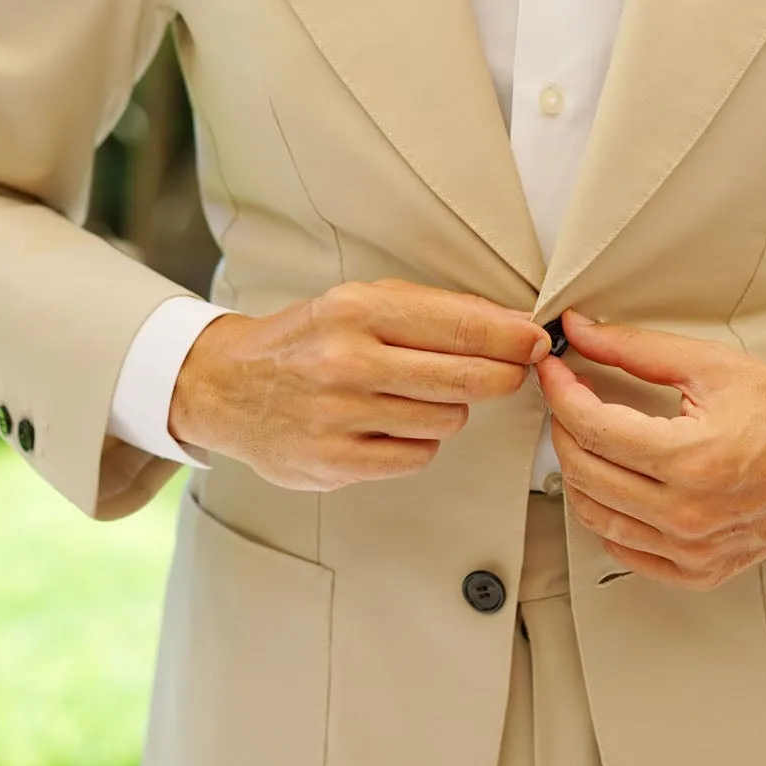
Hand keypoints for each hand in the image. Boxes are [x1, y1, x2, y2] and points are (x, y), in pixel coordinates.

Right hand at [169, 277, 551, 491]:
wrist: (227, 386)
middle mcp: (347, 362)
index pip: (460, 327)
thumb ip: (434, 312)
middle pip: (464, 379)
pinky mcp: (335, 462)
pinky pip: (417, 456)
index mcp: (356, 312)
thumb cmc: (307, 340)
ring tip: (415, 396)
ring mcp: (340, 416)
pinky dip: (416, 443)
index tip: (538, 343)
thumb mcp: (358, 303)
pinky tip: (390, 425)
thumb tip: (514, 328)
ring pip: (446, 420)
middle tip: (509, 373)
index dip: (512, 339)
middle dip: (501, 376)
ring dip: (447, 410)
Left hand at [533, 308, 765, 587]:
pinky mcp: (698, 571)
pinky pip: (625, 551)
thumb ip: (636, 349)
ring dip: (579, 473)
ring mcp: (692, 549)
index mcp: (692, 460)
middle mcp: (689, 514)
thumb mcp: (712, 366)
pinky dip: (608, 516)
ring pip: (595, 516)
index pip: (593, 427)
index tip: (555, 372)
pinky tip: (617, 485)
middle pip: (584, 473)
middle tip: (570, 400)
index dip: (561, 393)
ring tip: (590, 439)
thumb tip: (580, 332)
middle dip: (565, 429)